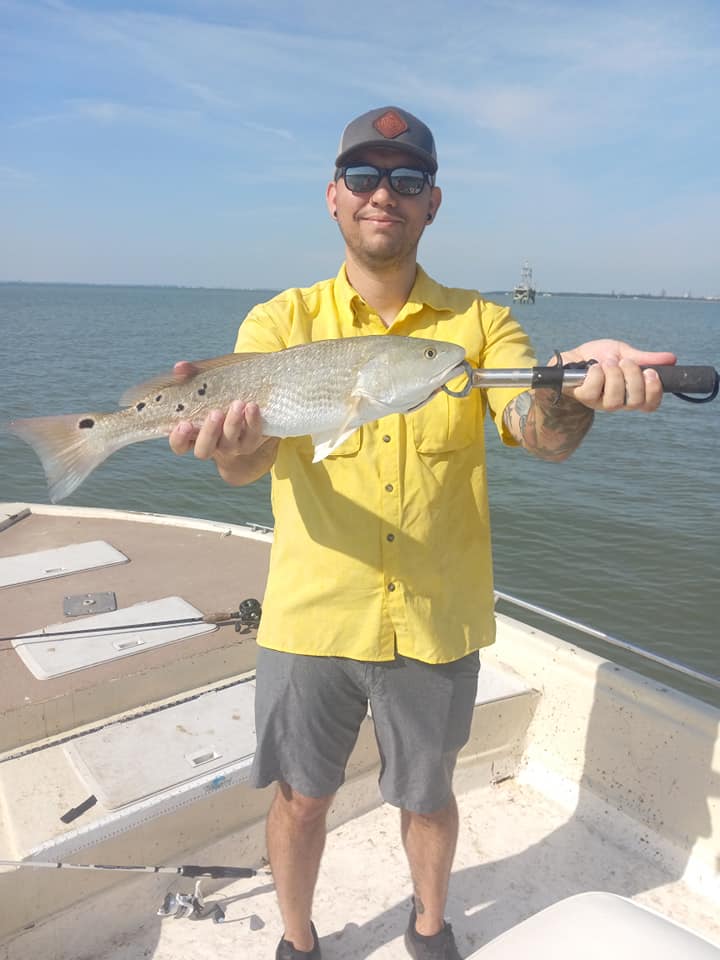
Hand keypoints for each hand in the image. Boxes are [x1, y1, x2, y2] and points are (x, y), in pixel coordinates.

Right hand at [168, 361, 267, 460]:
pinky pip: (253, 435)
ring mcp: (231, 447)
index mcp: (193, 436)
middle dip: (209, 431)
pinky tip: (252, 406)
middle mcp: (211, 446)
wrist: (247, 414)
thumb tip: (180, 367)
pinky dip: (253, 420)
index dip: (179, 439)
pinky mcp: (251, 442)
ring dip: (233, 423)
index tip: (184, 424)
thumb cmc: (216, 400)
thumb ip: (190, 377)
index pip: (180, 445)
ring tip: (237, 403)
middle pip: (204, 449)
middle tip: (215, 413)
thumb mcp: (203, 389)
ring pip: (229, 442)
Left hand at [557, 339, 676, 411]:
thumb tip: (671, 358)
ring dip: (614, 375)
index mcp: (631, 392)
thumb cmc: (599, 358)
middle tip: (624, 362)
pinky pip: (594, 390)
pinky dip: (597, 374)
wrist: (571, 359)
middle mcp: (618, 401)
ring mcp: (600, 402)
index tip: (650, 373)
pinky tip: (594, 367)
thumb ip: (645, 358)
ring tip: (608, 362)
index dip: (654, 391)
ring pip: (615, 399)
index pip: (650, 404)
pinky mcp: (584, 397)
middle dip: (633, 377)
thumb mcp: (624, 353)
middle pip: (635, 401)